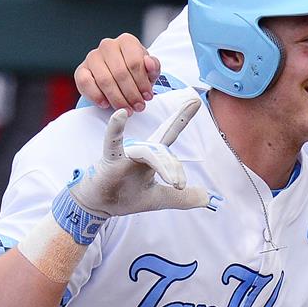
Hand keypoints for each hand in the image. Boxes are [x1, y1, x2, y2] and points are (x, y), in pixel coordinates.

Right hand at [66, 101, 212, 220]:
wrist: (99, 206)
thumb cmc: (126, 196)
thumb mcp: (160, 199)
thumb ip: (183, 198)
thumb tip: (208, 198)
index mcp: (152, 155)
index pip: (170, 132)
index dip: (182, 117)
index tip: (196, 100)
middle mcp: (141, 149)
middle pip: (164, 151)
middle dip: (175, 169)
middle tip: (180, 186)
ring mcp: (125, 152)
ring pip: (150, 153)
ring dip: (164, 167)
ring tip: (174, 183)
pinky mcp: (110, 159)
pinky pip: (113, 140)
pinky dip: (116, 127)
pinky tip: (121, 113)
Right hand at [75, 33, 162, 112]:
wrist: (119, 77)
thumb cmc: (135, 73)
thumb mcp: (150, 71)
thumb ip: (154, 67)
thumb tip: (149, 63)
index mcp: (127, 41)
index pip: (135, 62)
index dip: (142, 83)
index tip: (147, 97)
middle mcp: (108, 45)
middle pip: (120, 73)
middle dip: (131, 94)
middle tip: (138, 107)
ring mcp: (92, 56)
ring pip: (105, 80)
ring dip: (117, 99)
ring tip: (126, 110)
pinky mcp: (81, 70)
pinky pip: (85, 83)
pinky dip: (96, 96)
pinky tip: (106, 104)